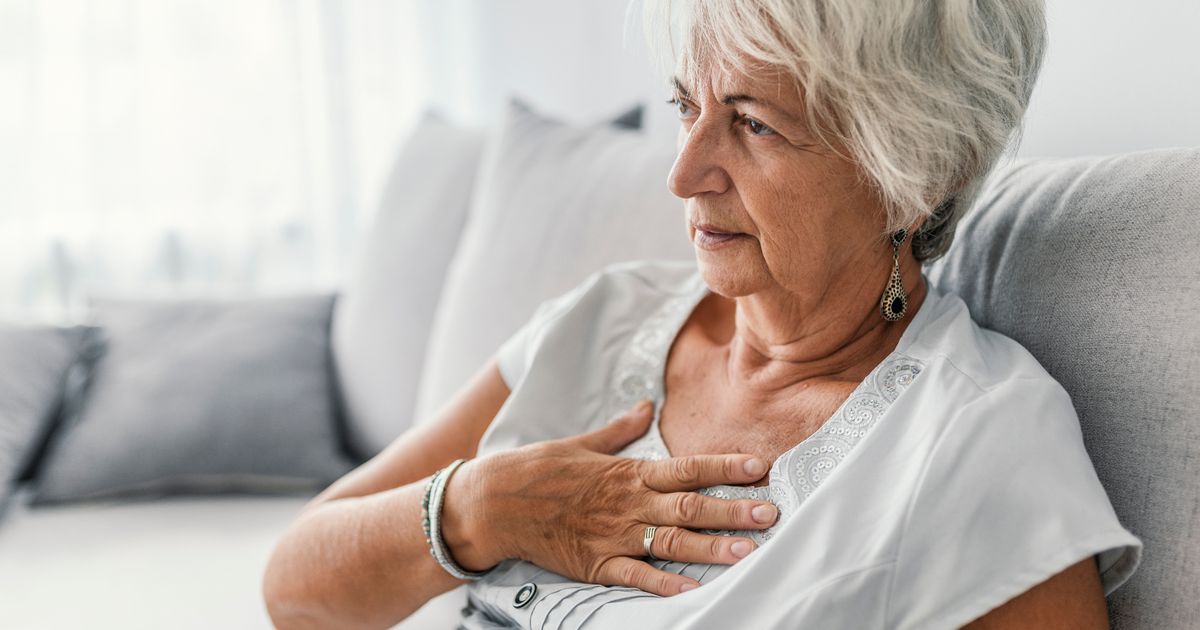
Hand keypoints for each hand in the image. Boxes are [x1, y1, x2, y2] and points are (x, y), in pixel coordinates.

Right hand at [440, 400, 778, 595]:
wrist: (494, 502)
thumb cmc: (538, 469)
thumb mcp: (582, 442)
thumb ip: (620, 429)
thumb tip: (647, 406)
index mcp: (628, 472)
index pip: (687, 468)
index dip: (725, 467)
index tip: (760, 467)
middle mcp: (628, 504)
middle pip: (691, 507)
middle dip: (734, 510)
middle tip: (771, 514)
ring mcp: (613, 535)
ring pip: (672, 543)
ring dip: (712, 548)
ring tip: (749, 552)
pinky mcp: (596, 564)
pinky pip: (636, 576)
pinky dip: (664, 585)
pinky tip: (693, 591)